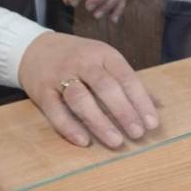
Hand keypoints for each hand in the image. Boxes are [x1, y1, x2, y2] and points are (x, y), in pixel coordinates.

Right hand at [18, 32, 158, 147]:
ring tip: (116, 141)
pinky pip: (55, 109)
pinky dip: (69, 126)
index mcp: (103, 54)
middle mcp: (82, 62)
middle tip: (137, 134)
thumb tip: (158, 105)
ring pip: (81, 98)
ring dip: (99, 122)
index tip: (152, 124)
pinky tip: (83, 141)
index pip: (126, 77)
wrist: (33, 48)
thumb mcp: (104, 61)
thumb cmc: (78, 60)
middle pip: (105, 87)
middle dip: (124, 112)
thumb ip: (128, 82)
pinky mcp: (42, 90)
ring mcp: (60, 75)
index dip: (140, 101)